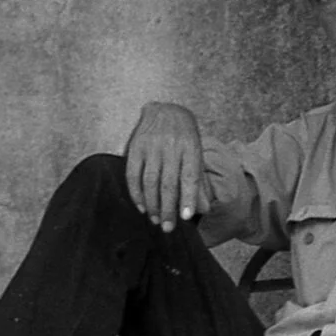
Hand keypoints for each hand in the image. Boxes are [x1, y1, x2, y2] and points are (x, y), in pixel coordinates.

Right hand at [124, 102, 204, 231]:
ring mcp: (152, 147)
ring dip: (152, 204)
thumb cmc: (184, 137)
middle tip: (168, 227)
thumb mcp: (196, 152)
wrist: (165, 108)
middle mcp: (171, 147)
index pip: (190, 176)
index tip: (186, 217)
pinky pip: (133, 174)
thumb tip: (202, 208)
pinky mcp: (136, 147)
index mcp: (191, 148)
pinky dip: (136, 193)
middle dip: (168, 209)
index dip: (188, 198)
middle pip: (169, 183)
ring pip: (151, 181)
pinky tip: (141, 206)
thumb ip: (197, 179)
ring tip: (155, 219)